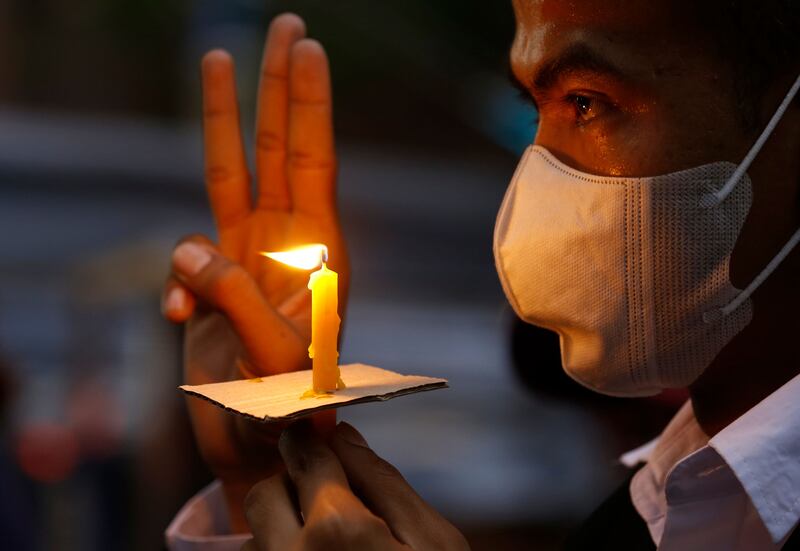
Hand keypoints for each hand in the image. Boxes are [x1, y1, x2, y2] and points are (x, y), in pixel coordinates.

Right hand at [160, 13, 348, 530]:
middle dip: (280, 87)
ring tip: (217, 57)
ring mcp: (246, 257)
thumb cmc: (287, 407)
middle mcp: (285, 242)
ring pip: (231, 176)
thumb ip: (233, 296)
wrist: (264, 443)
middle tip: (287, 24)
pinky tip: (179, 320)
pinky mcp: (212, 282)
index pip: (314, 163)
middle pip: (280, 148)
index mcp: (316, 253)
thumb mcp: (272, 356)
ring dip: (226, 119)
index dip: (309, 106)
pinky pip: (183, 259)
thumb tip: (186, 246)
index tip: (307, 50)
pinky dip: (175, 280)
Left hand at [243, 422, 469, 550]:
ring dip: (280, 527)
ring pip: (254, 536)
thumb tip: (346, 437)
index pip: (305, 457)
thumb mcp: (433, 542)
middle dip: (289, 483)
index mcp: (337, 528)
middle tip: (324, 494)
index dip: (308, 440)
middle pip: (264, 493)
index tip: (310, 437)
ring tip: (325, 545)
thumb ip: (386, 483)